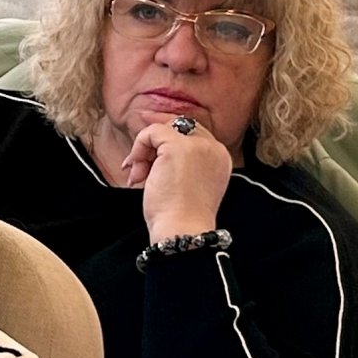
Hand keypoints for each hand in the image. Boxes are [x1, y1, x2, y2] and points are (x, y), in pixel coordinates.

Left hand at [123, 119, 230, 240]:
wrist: (183, 230)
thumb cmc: (181, 215)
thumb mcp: (188, 183)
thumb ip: (181, 162)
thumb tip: (153, 146)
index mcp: (221, 157)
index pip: (192, 134)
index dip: (165, 142)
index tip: (146, 155)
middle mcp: (214, 148)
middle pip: (178, 127)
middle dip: (153, 144)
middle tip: (137, 167)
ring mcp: (198, 146)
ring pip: (163, 129)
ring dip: (144, 151)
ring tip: (138, 176)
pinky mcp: (178, 146)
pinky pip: (151, 133)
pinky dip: (138, 148)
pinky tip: (136, 172)